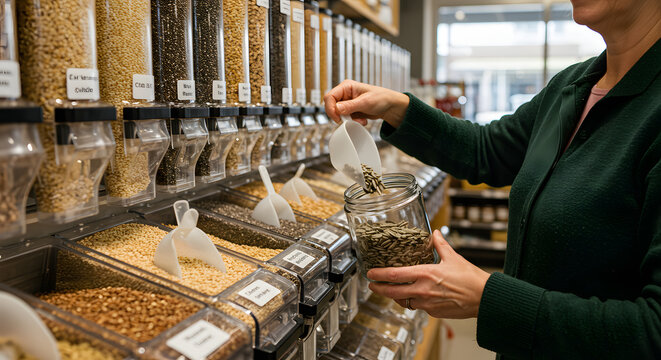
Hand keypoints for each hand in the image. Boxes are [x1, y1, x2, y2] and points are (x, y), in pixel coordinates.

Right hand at [323, 80, 409, 127]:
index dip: (331, 108)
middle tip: (350, 120)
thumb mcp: (366, 102)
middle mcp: (345, 94)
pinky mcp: (350, 110)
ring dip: (348, 120)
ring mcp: (347, 102)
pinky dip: (352, 121)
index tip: (338, 118)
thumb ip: (350, 106)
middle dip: (340, 115)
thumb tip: (336, 109)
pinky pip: (345, 118)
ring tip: (360, 119)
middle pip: (331, 106)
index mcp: (346, 86)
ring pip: (338, 114)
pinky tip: (362, 120)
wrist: (390, 107)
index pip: (329, 97)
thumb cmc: (381, 98)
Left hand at [367, 230, 490, 318]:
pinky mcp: (433, 312)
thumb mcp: (453, 257)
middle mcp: (422, 290)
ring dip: (395, 296)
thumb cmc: (470, 279)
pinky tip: (414, 296)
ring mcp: (427, 303)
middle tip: (372, 285)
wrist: (483, 298)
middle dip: (378, 289)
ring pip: (403, 301)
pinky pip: (417, 307)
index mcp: (425, 274)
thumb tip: (435, 233)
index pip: (394, 275)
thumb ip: (440, 244)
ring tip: (391, 290)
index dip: (378, 275)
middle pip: (392, 292)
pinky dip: (412, 301)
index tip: (370, 273)